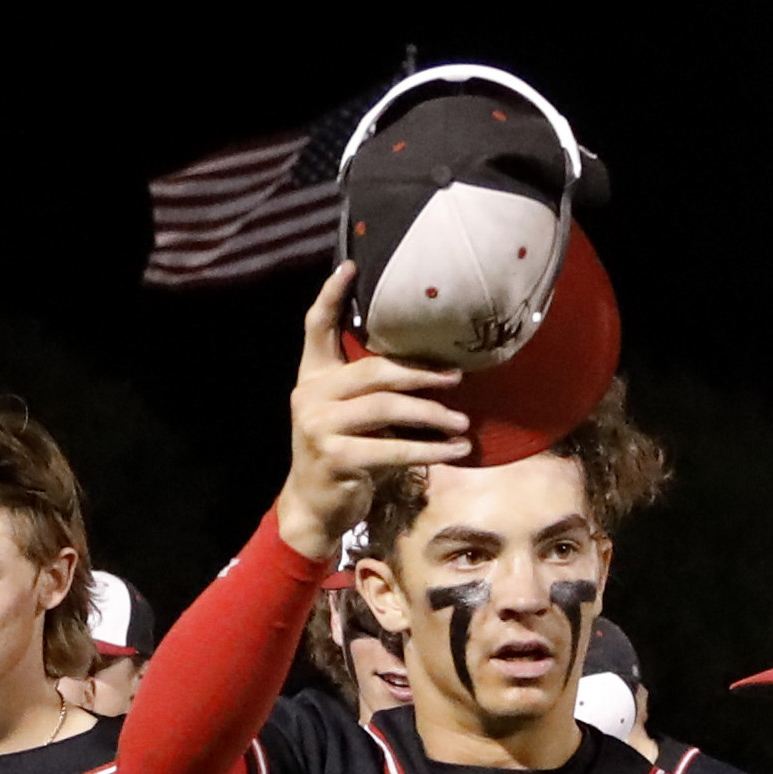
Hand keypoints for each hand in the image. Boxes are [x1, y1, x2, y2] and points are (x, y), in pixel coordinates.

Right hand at [269, 263, 466, 555]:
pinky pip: (391, 449)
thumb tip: (428, 366)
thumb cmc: (343, 454)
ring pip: (385, 409)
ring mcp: (318, 427)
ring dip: (430, 416)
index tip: (350, 266)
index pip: (316, 327)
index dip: (331, 296)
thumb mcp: (347, 415)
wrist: (315, 507)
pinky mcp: (335, 458)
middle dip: (419, 373)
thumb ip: (367, 389)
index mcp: (312, 377)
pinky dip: (428, 451)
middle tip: (457, 377)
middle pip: (372, 371)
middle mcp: (310, 396)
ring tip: (462, 421)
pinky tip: (455, 452)